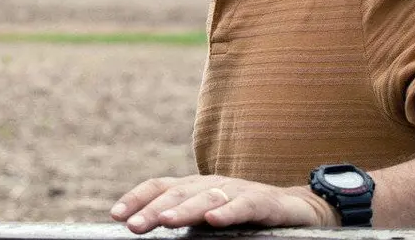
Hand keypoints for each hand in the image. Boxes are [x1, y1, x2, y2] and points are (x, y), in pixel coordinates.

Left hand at [111, 175, 337, 232]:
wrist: (298, 210)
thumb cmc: (245, 217)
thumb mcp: (209, 218)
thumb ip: (183, 223)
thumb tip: (147, 230)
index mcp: (195, 188)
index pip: (160, 187)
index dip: (137, 198)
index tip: (116, 215)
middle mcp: (212, 185)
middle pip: (178, 194)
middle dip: (152, 209)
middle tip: (133, 226)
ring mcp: (238, 191)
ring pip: (206, 198)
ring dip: (184, 210)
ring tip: (164, 222)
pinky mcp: (264, 202)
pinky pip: (245, 206)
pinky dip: (228, 212)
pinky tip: (213, 220)